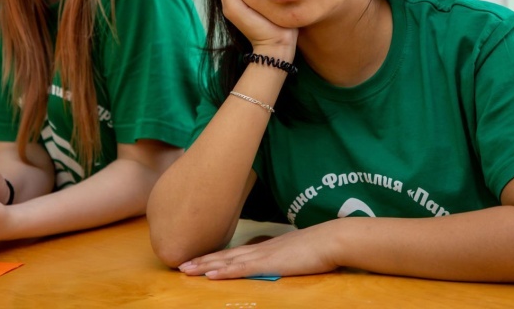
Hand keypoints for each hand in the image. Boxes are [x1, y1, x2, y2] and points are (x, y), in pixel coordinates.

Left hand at [177, 223, 337, 278]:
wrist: (332, 239)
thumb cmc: (319, 246)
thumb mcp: (295, 250)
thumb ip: (282, 254)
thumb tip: (276, 259)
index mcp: (265, 247)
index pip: (234, 252)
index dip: (214, 256)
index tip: (197, 259)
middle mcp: (259, 249)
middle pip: (225, 256)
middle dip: (202, 261)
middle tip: (181, 265)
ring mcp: (263, 256)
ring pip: (227, 262)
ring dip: (205, 266)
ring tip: (186, 270)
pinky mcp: (269, 264)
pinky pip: (242, 269)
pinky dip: (224, 272)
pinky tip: (210, 275)